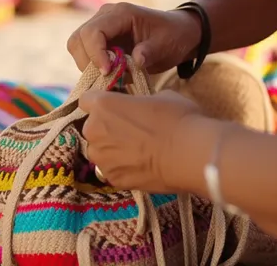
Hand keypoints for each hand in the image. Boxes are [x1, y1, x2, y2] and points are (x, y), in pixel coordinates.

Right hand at [67, 2, 200, 74]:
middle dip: (88, 62)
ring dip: (89, 67)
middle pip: (78, 39)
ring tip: (112, 77)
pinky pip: (85, 55)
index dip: (96, 54)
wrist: (176, 33)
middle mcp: (105, 16)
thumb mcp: (166, 45)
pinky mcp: (100, 41)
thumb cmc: (173, 36)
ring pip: (77, 48)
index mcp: (121, 13)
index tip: (108, 72)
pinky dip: (93, 69)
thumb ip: (150, 52)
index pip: (93, 32)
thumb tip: (135, 61)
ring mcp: (100, 27)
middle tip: (108, 78)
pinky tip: (111, 76)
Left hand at [79, 89, 202, 192]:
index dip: (101, 103)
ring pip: (99, 151)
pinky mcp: (113, 179)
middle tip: (130, 131)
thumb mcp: (160, 97)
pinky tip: (141, 167)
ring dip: (112, 150)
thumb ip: (139, 102)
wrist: (190, 154)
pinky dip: (122, 168)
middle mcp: (94, 131)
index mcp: (103, 105)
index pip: (87, 100)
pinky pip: (111, 170)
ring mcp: (101, 158)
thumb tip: (140, 109)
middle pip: (91, 128)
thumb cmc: (178, 118)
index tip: (115, 107)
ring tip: (137, 153)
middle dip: (106, 128)